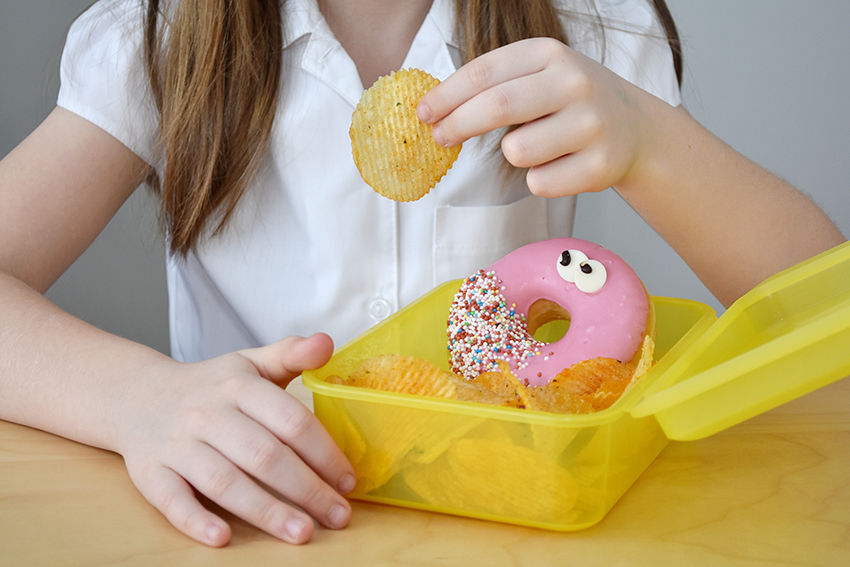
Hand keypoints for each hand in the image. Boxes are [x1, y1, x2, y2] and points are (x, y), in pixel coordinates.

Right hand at [116, 333, 354, 545]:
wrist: (136, 396)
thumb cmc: (210, 387)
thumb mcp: (250, 363)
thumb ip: (290, 353)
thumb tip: (327, 342)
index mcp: (238, 387)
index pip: (290, 421)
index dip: (324, 453)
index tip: (348, 480)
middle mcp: (207, 414)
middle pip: (264, 456)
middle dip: (306, 489)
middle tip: (339, 516)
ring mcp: (177, 445)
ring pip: (224, 481)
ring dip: (265, 511)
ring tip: (301, 533)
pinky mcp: (150, 472)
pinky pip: (172, 499)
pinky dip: (195, 519)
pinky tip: (222, 538)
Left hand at [417, 37, 656, 196]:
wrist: (635, 130)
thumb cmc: (570, 103)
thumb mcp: (539, 75)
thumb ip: (494, 86)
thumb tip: (435, 112)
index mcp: (550, 54)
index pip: (484, 73)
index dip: (447, 95)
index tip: (423, 113)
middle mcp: (574, 83)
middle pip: (496, 106)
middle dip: (457, 125)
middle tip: (438, 138)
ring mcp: (591, 124)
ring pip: (517, 151)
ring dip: (512, 154)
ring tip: (533, 147)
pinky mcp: (599, 166)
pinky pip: (540, 183)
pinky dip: (538, 179)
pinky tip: (559, 165)